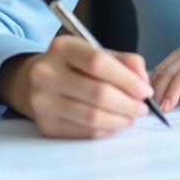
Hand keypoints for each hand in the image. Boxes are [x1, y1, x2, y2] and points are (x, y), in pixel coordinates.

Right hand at [0, 35, 153, 138]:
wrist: (35, 81)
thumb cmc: (73, 66)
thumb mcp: (96, 52)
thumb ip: (124, 62)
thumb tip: (143, 82)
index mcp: (62, 47)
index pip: (98, 63)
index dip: (126, 79)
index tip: (144, 90)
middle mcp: (47, 73)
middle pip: (98, 93)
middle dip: (128, 103)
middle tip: (143, 107)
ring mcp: (43, 101)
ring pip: (92, 117)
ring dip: (120, 120)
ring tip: (132, 116)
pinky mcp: (46, 125)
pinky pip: (85, 132)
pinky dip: (106, 130)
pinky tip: (114, 123)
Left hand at [150, 30, 179, 111]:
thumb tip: (164, 96)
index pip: (164, 63)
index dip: (151, 85)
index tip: (145, 105)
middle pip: (164, 66)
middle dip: (152, 90)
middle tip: (146, 112)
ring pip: (173, 68)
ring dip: (160, 92)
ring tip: (156, 111)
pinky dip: (175, 88)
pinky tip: (170, 104)